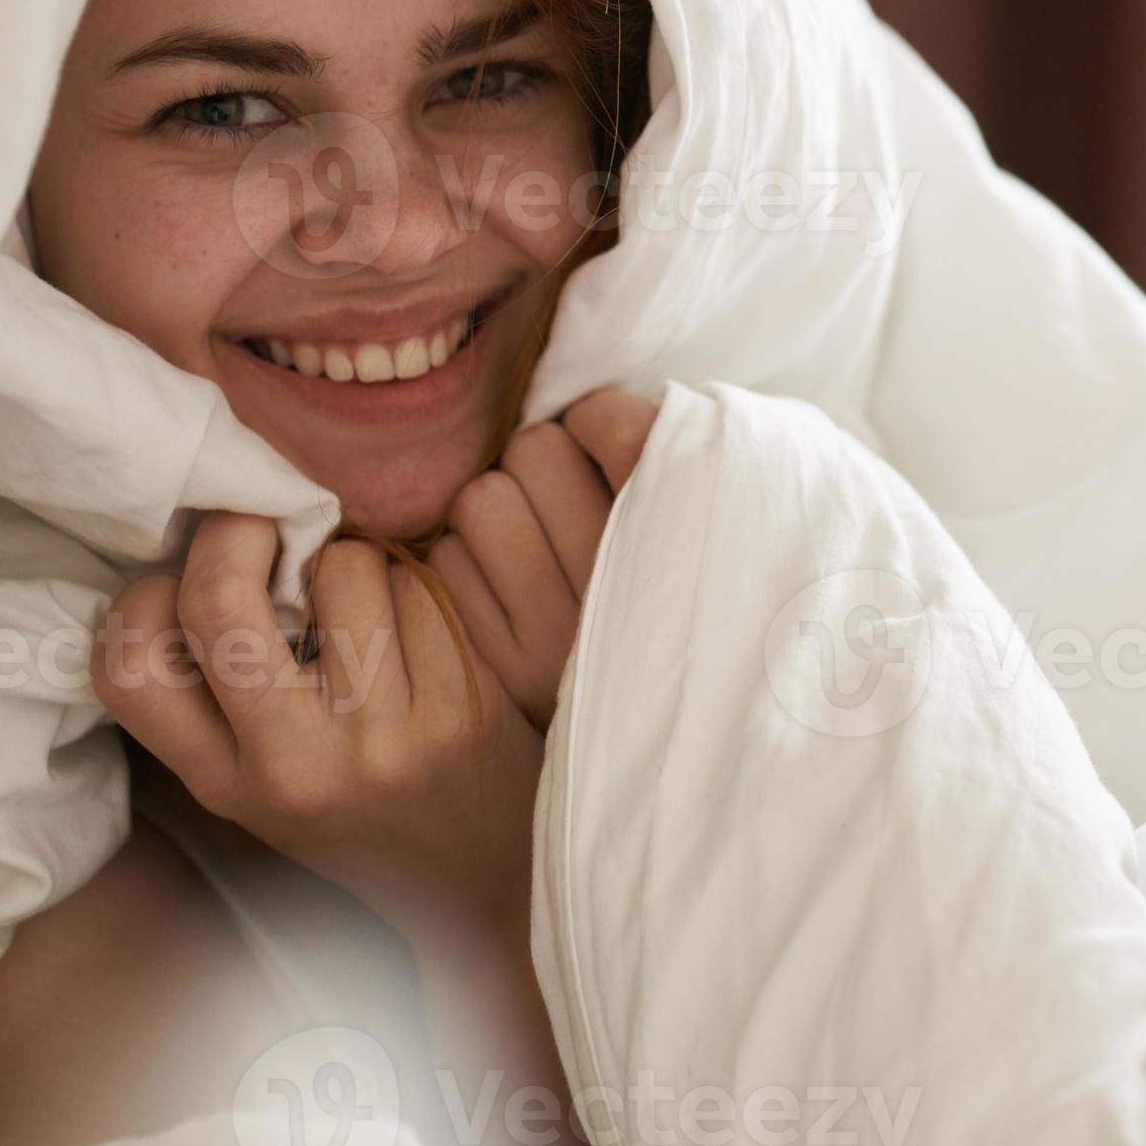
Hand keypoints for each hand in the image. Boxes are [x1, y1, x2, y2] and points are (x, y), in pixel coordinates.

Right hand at [89, 387, 657, 937]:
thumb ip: (214, 694)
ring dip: (351, 557)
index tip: (188, 581)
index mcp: (222, 784)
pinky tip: (420, 630)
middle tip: (270, 530)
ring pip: (342, 566)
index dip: (144, 596)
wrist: (479, 879)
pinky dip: (416, 586)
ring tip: (365, 602)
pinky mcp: (457, 707)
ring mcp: (378, 737)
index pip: (128, 668)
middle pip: (219, 598)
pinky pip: (419, 588)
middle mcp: (291, 766)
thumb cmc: (360, 808)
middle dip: (240, 531)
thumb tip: (195, 544)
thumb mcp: (258, 781)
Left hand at [424, 386, 657, 731]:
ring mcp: (563, 636)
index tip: (603, 445)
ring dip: (491, 511)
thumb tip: (579, 404)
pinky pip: (446, 567)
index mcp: (687, 540)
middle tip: (559, 499)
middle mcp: (628, 589)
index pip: (614, 425)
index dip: (596, 417)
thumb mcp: (699, 525)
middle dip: (536, 462)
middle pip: (534, 450)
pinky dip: (462, 567)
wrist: (678, 742)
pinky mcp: (509, 670)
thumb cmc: (681, 602)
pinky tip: (502, 593)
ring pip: (479, 501)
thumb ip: (657, 461)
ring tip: (526, 546)